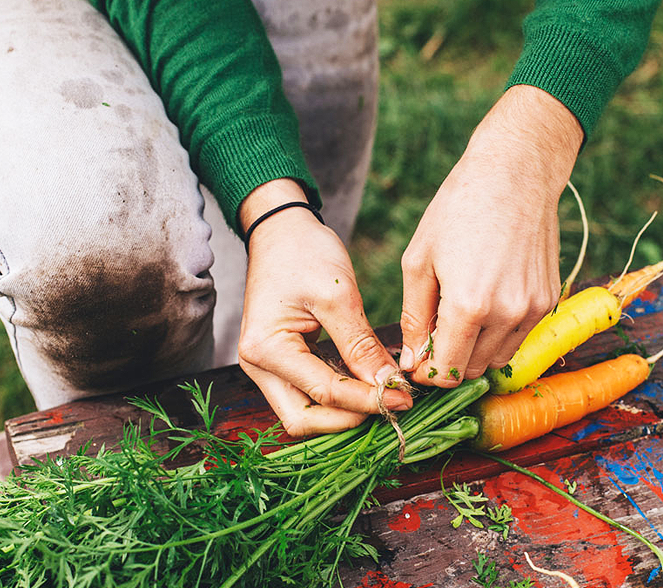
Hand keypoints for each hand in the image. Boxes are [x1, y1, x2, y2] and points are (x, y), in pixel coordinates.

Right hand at [237, 179, 409, 436]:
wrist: (281, 231)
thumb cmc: (304, 253)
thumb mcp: (338, 296)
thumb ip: (360, 346)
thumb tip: (388, 386)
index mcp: (265, 348)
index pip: (323, 392)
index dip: (367, 401)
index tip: (404, 399)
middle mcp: (257, 366)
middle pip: (303, 420)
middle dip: (348, 419)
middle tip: (391, 406)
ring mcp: (265, 367)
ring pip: (305, 412)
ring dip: (343, 412)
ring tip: (384, 398)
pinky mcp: (280, 363)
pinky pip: (308, 394)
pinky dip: (338, 396)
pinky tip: (368, 385)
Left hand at [399, 85, 583, 386]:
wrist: (516, 173)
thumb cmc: (458, 209)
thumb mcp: (419, 261)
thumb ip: (414, 318)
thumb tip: (413, 362)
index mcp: (468, 306)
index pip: (445, 372)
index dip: (427, 370)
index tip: (417, 356)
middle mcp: (506, 314)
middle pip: (472, 370)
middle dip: (450, 361)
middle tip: (435, 331)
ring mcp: (533, 309)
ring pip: (498, 359)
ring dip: (476, 350)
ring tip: (460, 313)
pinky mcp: (549, 300)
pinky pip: (519, 337)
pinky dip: (499, 332)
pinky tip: (487, 298)